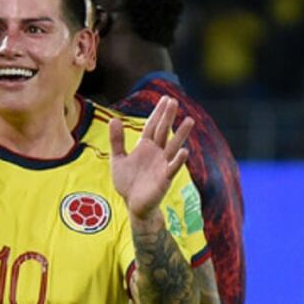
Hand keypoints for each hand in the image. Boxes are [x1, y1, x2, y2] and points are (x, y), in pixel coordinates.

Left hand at [110, 96, 193, 222]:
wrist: (133, 204)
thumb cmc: (127, 182)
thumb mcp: (118, 158)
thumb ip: (117, 140)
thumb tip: (114, 119)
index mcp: (145, 147)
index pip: (152, 126)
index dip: (158, 113)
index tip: (165, 99)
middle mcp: (156, 153)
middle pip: (162, 132)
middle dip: (168, 117)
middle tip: (174, 101)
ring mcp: (162, 165)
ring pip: (172, 147)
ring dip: (180, 135)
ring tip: (189, 120)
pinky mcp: (164, 179)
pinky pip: (172, 168)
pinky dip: (178, 161)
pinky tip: (184, 152)